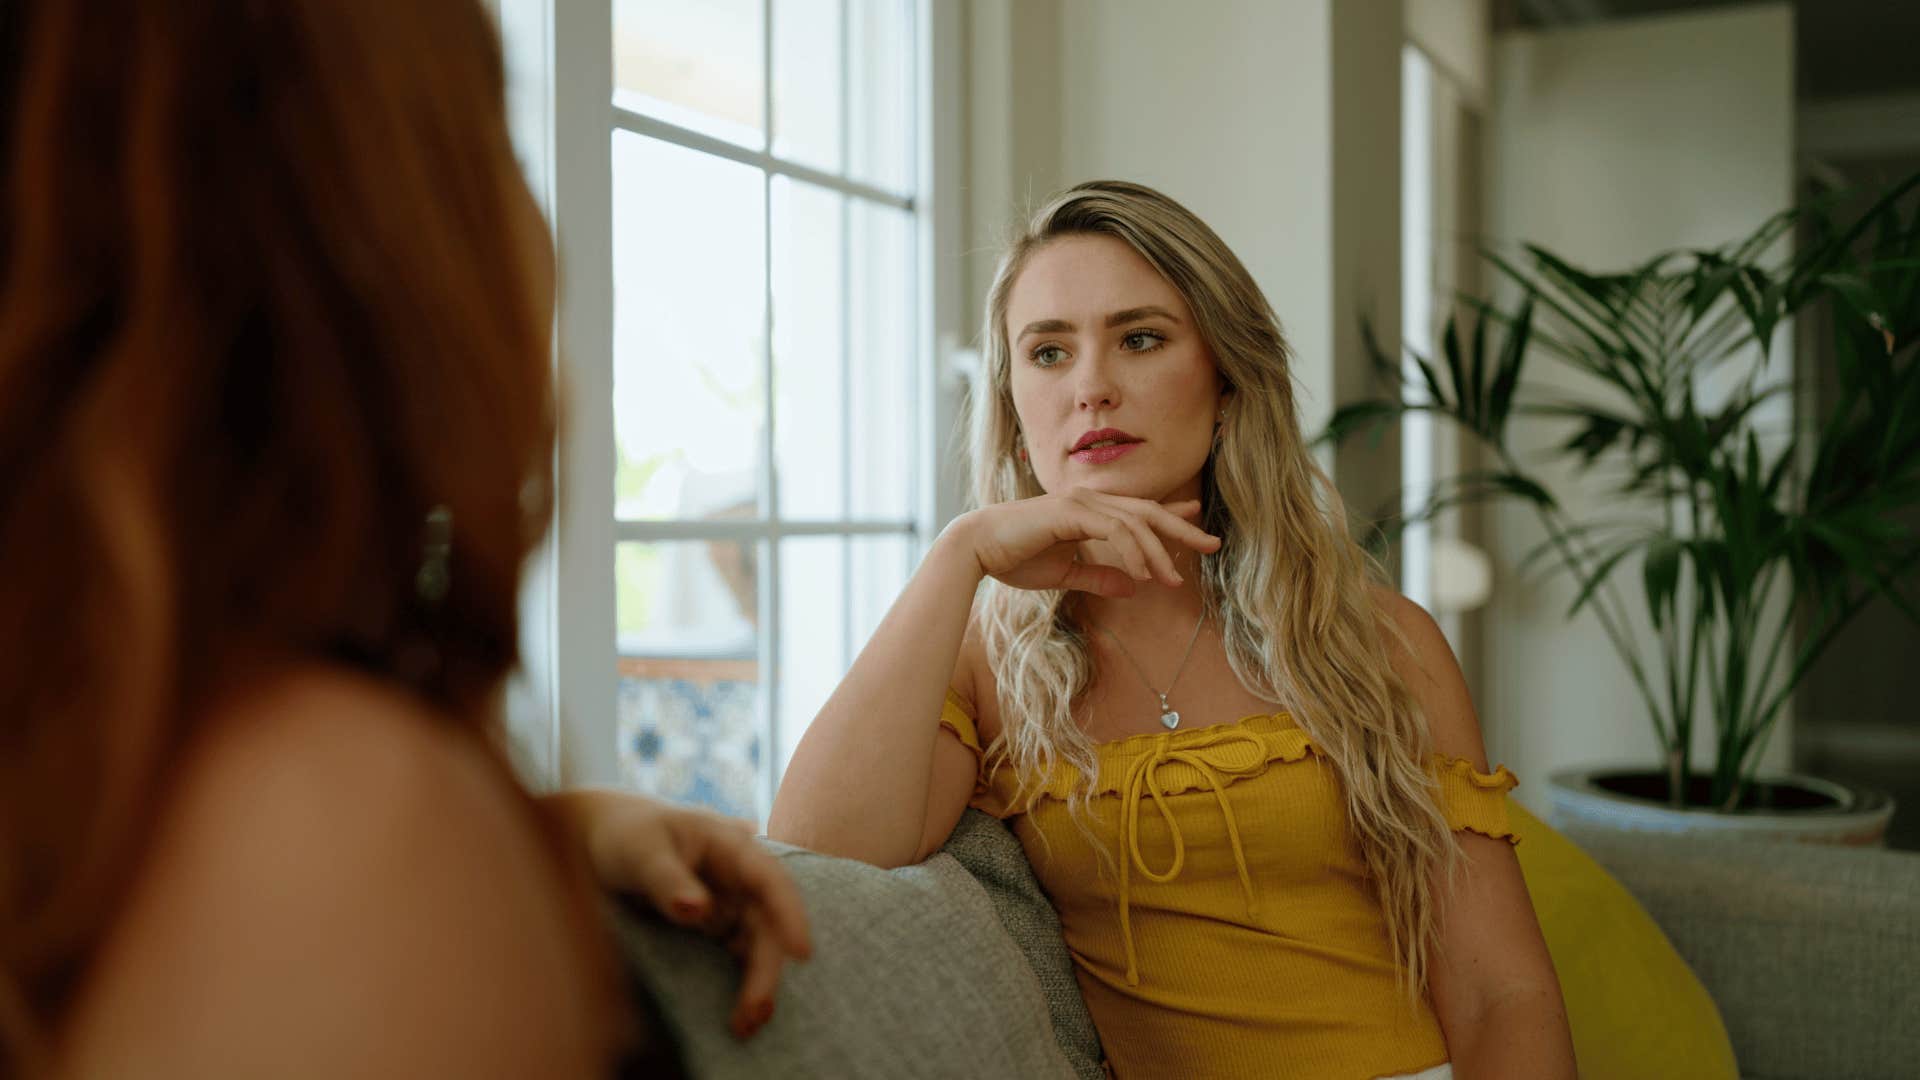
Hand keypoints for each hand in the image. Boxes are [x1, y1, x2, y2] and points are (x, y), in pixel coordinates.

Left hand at [544, 789, 811, 1038]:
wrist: (606, 840)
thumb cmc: (627, 835)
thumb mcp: (640, 851)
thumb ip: (667, 879)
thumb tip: (698, 911)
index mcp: (730, 847)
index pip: (770, 880)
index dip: (790, 913)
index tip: (800, 952)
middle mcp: (739, 878)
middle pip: (767, 923)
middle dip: (767, 968)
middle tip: (755, 1012)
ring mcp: (731, 903)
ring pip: (758, 944)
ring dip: (758, 983)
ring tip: (745, 1024)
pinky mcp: (719, 925)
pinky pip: (739, 955)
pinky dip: (741, 983)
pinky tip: (738, 1015)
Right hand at [959, 488, 1221, 596]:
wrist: (976, 548)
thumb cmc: (1013, 558)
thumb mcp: (1064, 575)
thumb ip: (1098, 576)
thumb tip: (1132, 588)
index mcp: (1087, 510)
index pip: (1137, 510)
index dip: (1170, 516)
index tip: (1196, 522)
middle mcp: (1089, 500)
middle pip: (1147, 511)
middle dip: (1181, 528)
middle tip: (1212, 544)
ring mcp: (1081, 503)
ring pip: (1136, 523)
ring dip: (1158, 552)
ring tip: (1173, 579)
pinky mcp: (1072, 512)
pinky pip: (1116, 531)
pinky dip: (1135, 552)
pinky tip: (1145, 573)